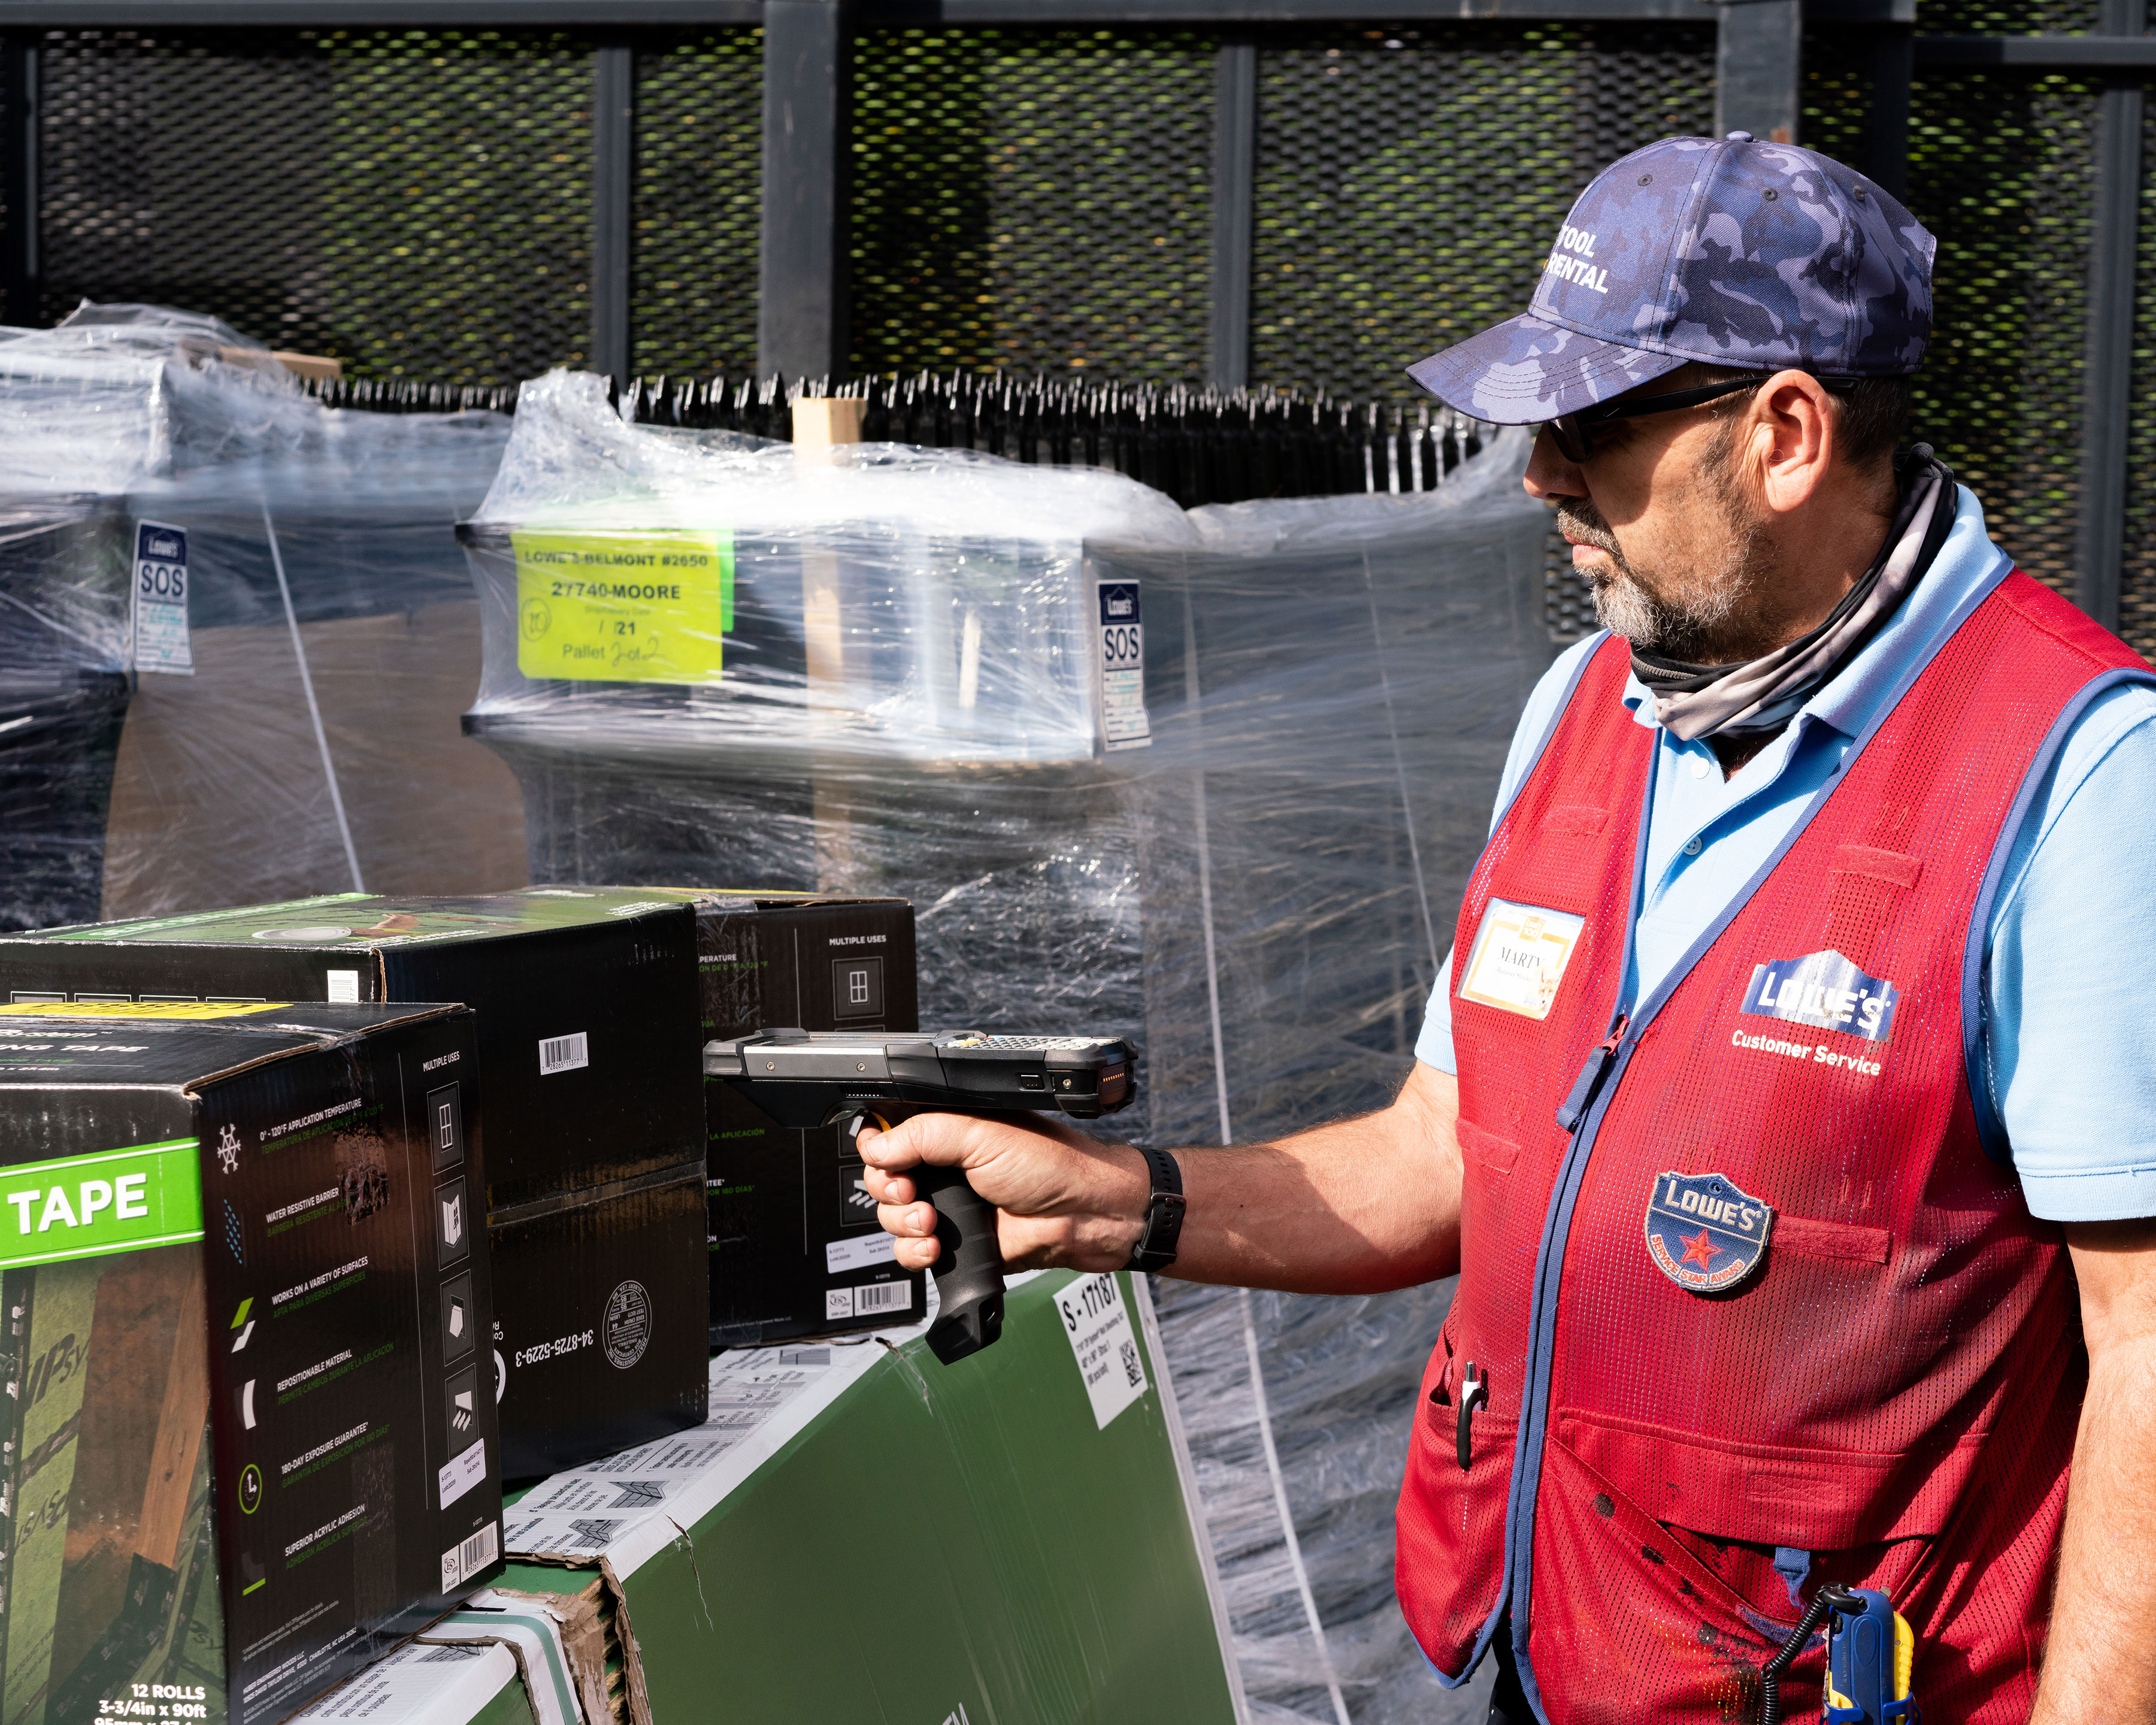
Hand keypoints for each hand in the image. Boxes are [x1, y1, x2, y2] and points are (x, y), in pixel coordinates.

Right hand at [857, 1111, 1150, 1273]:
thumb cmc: (1051, 1164)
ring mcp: (947, 1205)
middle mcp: (943, 1165)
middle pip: (881, 1178)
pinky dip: (914, 1252)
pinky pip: (911, 1251)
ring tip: (932, 1223)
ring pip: (892, 1218)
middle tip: (911, 1192)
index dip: (877, 1146)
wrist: (1084, 1216)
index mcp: (947, 1129)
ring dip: (902, 1222)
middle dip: (887, 1189)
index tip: (884, 1159)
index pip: (889, 1132)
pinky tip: (936, 1246)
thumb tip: (877, 1146)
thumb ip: (924, 1133)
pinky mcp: (954, 1242)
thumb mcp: (982, 1134)